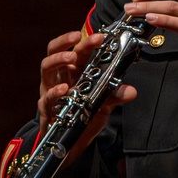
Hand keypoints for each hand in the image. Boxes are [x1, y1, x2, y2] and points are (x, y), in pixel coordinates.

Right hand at [38, 30, 136, 160]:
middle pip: (55, 51)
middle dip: (66, 42)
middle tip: (78, 38)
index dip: (85, 40)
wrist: (74, 140)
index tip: (100, 36)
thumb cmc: (85, 113)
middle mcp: (60, 76)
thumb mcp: (104, 102)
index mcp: (74, 70)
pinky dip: (54, 92)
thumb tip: (132, 91)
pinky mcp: (46, 108)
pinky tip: (64, 89)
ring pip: (46, 67)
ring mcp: (50, 90)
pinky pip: (46, 97)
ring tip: (71, 58)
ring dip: (57, 60)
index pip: (76, 49)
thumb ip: (115, 95)